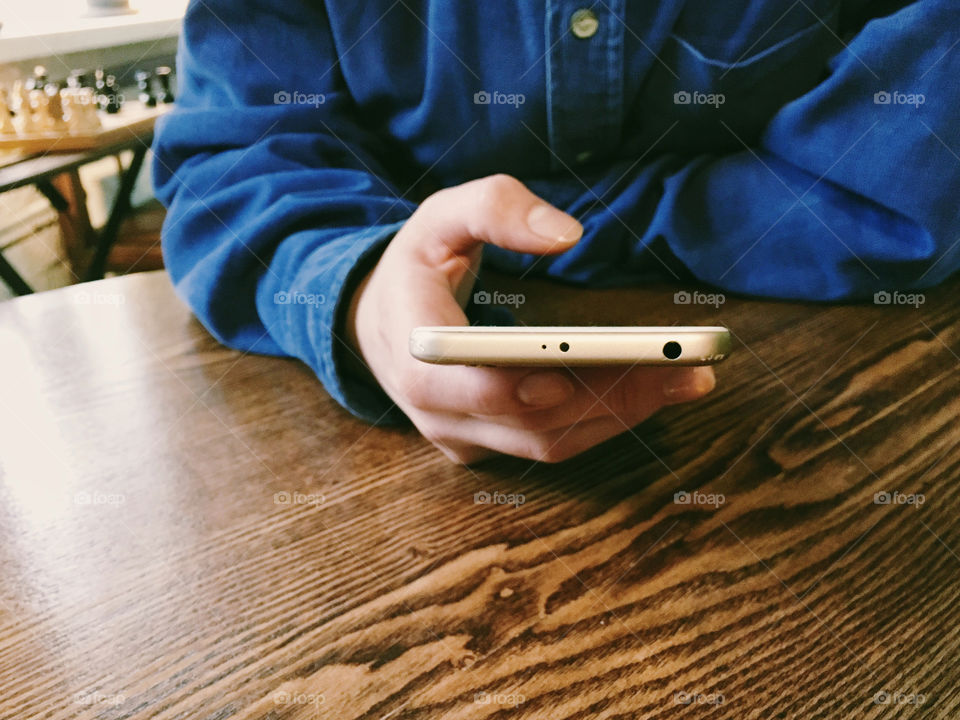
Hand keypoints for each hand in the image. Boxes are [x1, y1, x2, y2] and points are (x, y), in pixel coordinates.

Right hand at [346, 174, 715, 463]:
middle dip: (614, 397)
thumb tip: (568, 235)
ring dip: (621, 415)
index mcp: (414, 348)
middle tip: (688, 368)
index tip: (601, 365)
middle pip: (533, 420)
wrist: (376, 324)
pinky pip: (548, 445)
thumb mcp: (440, 216)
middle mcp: (434, 408)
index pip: (475, 384)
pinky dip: (601, 423)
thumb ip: (495, 208)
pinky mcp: (483, 445)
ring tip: (688, 378)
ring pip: (548, 443)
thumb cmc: (415, 266)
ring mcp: (459, 434)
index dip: (534, 385)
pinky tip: (650, 393)